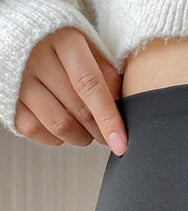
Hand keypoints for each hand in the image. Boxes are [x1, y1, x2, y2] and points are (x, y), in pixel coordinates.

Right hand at [14, 26, 126, 155]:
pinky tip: (64, 126)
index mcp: (65, 41)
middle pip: (79, 110)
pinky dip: (57, 137)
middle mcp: (38, 57)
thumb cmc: (63, 46)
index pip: (90, 86)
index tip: (120, 143)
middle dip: (100, 131)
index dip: (108, 118)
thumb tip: (122, 107)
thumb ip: (107, 74)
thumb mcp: (89, 48)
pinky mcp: (9, 100)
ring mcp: (20, 80)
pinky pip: (37, 131)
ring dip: (81, 137)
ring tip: (87, 130)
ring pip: (60, 126)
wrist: (23, 36)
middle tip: (108, 133)